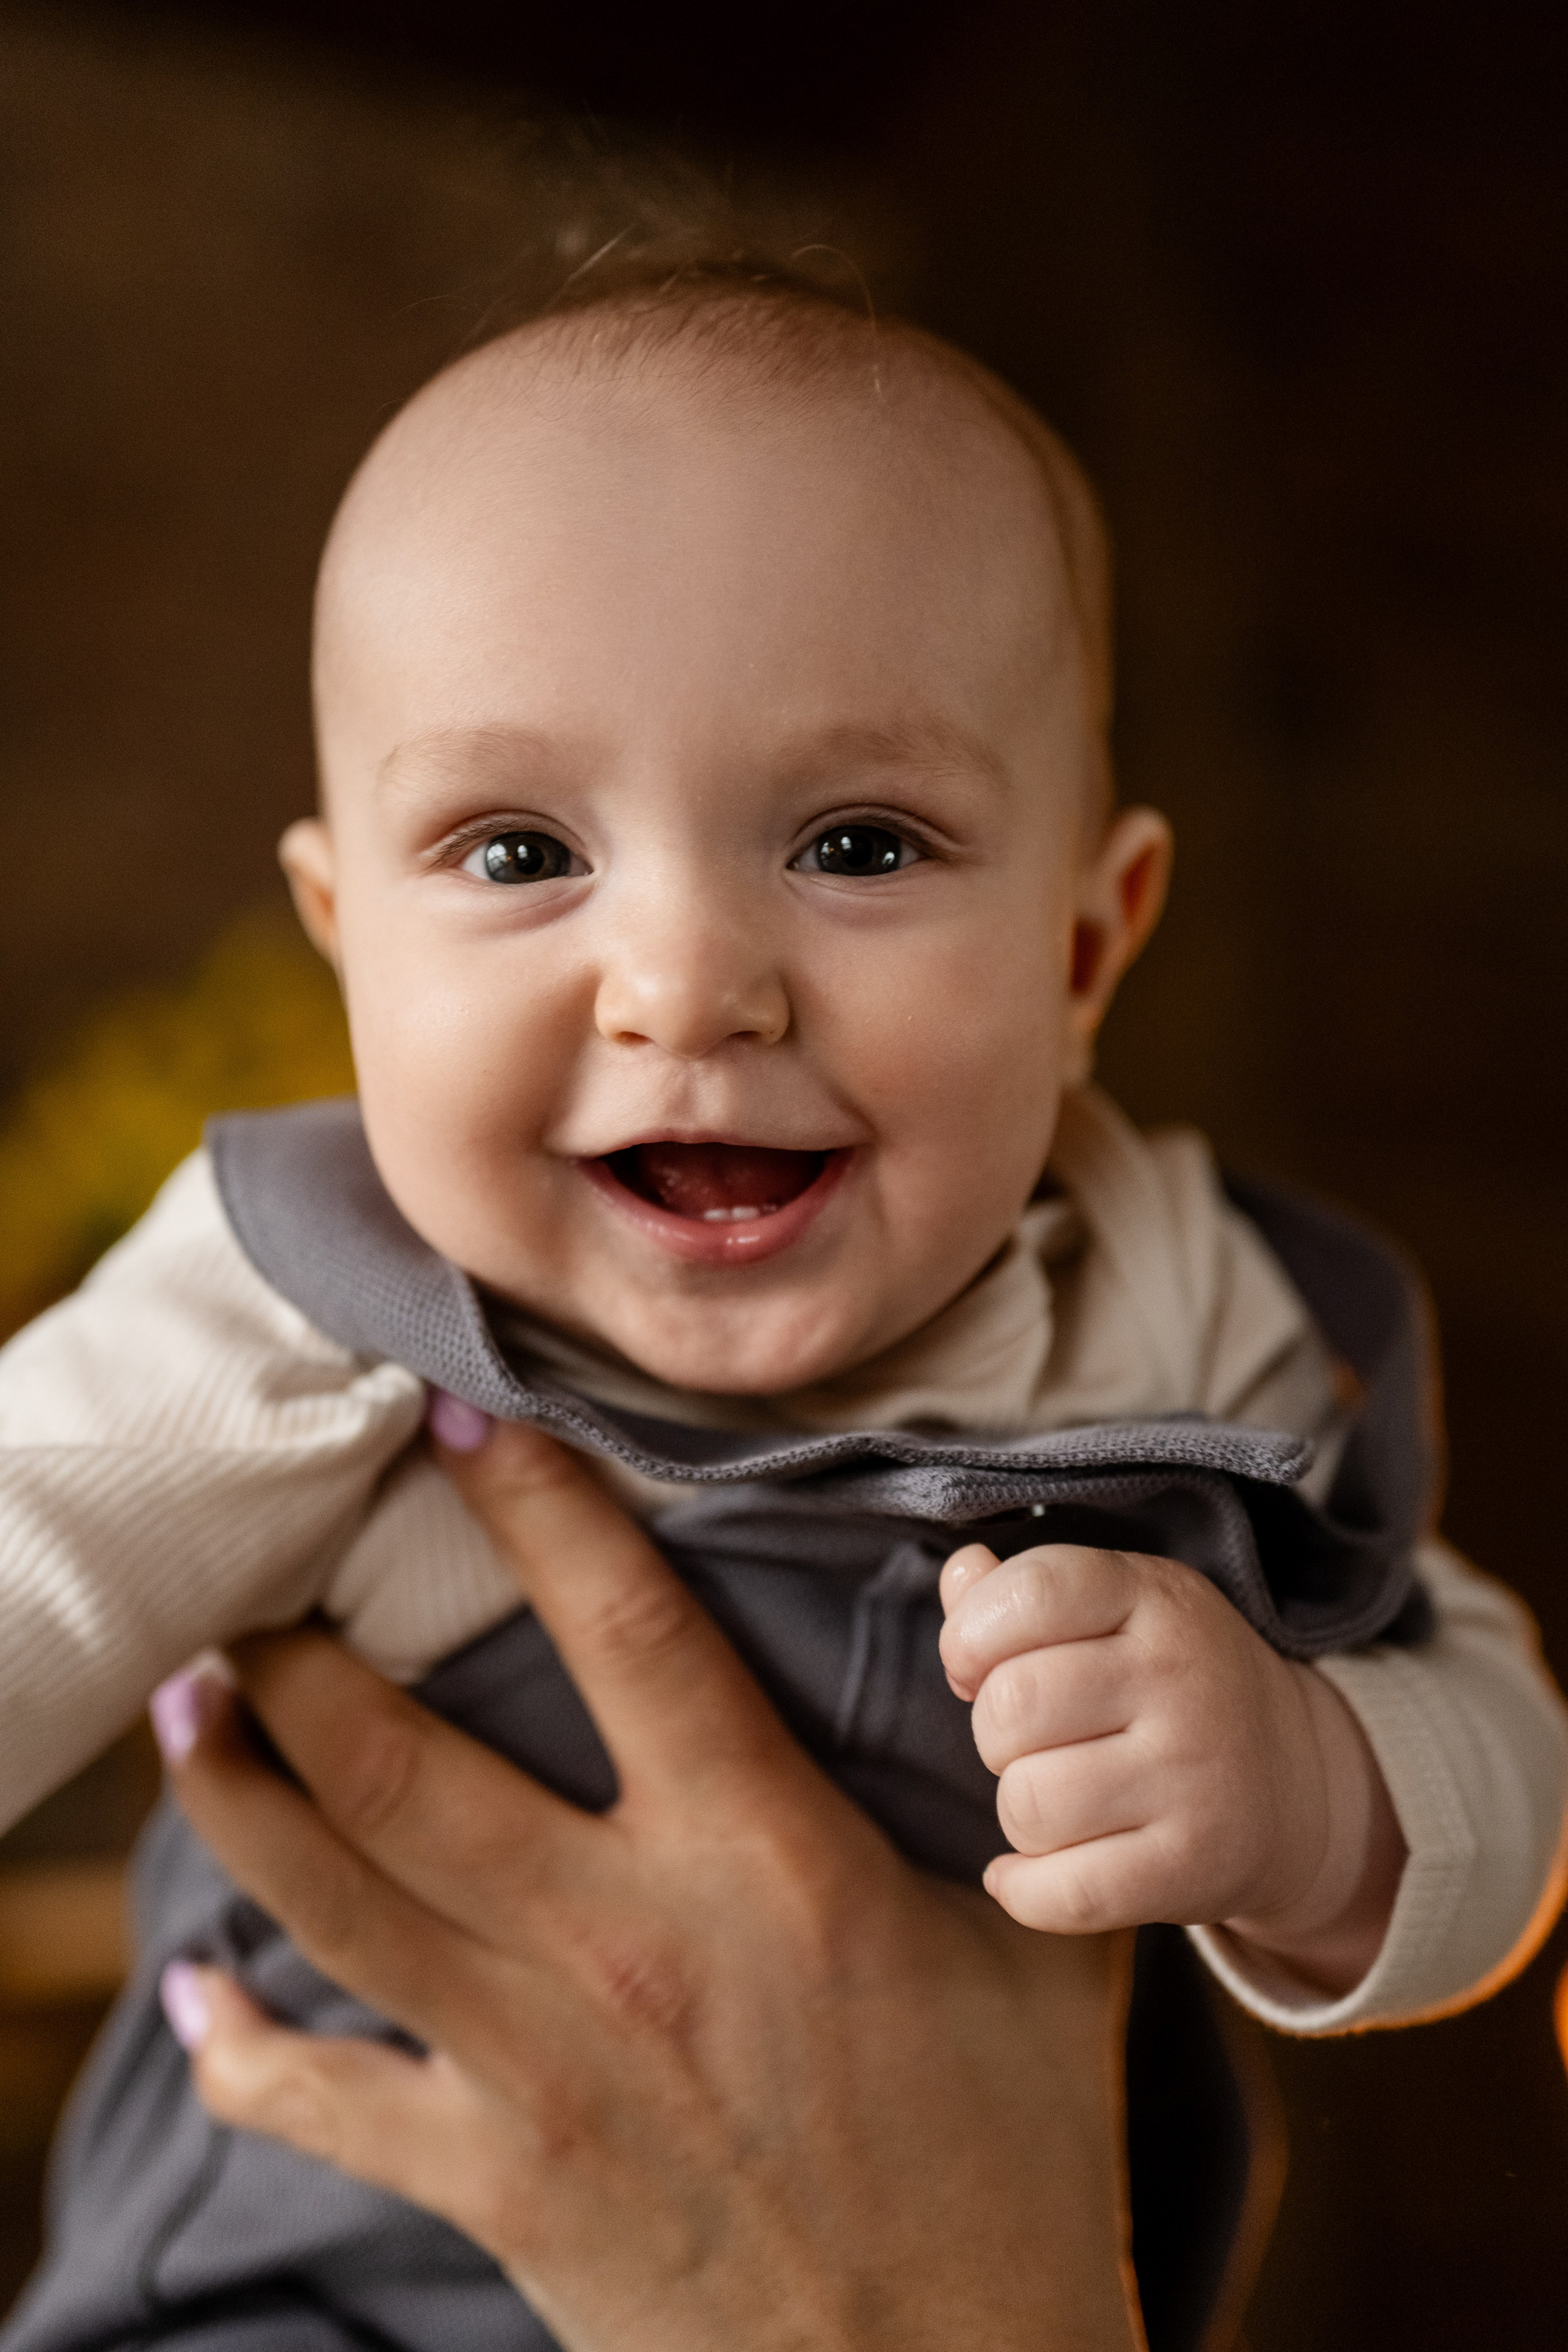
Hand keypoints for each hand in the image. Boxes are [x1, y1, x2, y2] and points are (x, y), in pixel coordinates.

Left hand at [151, 1422, 1142, 2351]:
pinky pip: (324, 2102)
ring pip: (335, 1899)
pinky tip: (195, 1996)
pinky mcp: (500, 2186)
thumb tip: (999, 1631)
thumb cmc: (1014, 2151)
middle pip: (406, 1765)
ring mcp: (544, 2072)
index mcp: (765, 1864)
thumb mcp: (1040, 1940)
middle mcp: (629, 1947)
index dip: (531, 1507)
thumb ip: (1013, 1783)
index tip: (451, 1418)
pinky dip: (242, 2048)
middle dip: (303, 1658)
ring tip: (186, 1706)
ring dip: (236, 1792)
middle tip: (252, 1584)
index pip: (624, 1634)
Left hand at [938, 1541, 1404, 1993]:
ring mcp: (1194, 1775)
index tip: (975, 1664)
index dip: (971, 1634)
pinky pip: (1064, 1893)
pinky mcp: (1195, 1866)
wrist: (1295, 1781)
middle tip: (1031, 1743)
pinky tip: (1030, 1872)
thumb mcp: (1116, 1612)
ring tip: (1056, 1800)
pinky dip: (1025, 1890)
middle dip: (994, 1733)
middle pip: (1011, 1706)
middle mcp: (1181, 1678)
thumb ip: (1024, 1593)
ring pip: (1027, 1803)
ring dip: (1018, 1812)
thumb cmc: (1169, 1686)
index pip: (1031, 1591)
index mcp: (1154, 1598)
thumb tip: (960, 1573)